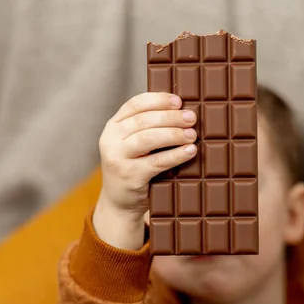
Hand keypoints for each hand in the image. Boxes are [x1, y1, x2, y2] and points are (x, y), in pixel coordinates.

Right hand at [94, 92, 196, 249]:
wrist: (120, 203)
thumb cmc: (134, 167)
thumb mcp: (133, 144)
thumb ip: (147, 127)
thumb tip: (182, 110)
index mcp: (113, 126)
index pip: (135, 104)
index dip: (158, 100)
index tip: (179, 101)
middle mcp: (111, 139)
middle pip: (144, 120)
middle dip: (171, 117)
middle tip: (191, 117)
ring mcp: (117, 158)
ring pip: (148, 138)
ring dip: (174, 134)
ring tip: (192, 134)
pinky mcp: (129, 176)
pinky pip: (157, 162)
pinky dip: (176, 155)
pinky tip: (190, 151)